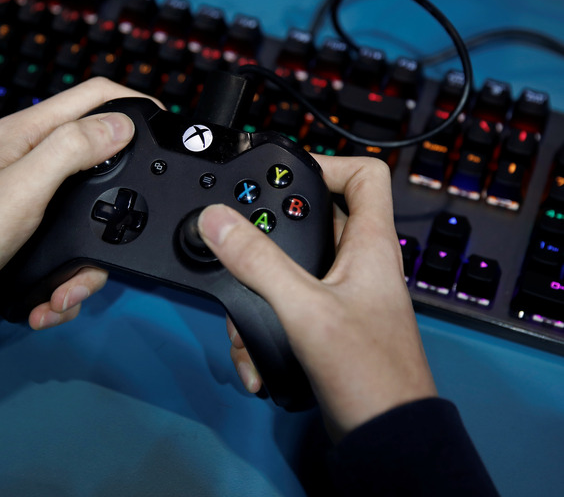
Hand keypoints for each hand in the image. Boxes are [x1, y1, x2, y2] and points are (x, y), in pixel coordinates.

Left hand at [0, 78, 154, 332]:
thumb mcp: (24, 186)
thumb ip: (72, 149)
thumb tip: (122, 124)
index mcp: (29, 134)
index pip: (92, 96)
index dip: (132, 101)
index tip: (164, 124)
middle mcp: (38, 163)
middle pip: (104, 162)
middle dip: (118, 204)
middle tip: (128, 229)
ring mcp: (41, 202)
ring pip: (96, 220)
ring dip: (88, 267)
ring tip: (67, 291)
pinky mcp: (41, 238)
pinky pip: (77, 253)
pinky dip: (70, 283)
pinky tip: (53, 299)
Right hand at [197, 156, 436, 439]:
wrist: (382, 436)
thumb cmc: (368, 373)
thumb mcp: (304, 309)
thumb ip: (258, 262)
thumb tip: (217, 220)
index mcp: (369, 245)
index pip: (364, 176)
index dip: (327, 163)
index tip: (282, 175)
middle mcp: (358, 264)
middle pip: (313, 220)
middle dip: (270, 235)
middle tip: (237, 241)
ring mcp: (342, 295)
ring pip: (291, 268)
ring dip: (258, 291)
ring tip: (241, 316)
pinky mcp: (326, 325)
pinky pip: (286, 306)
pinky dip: (264, 325)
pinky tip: (252, 354)